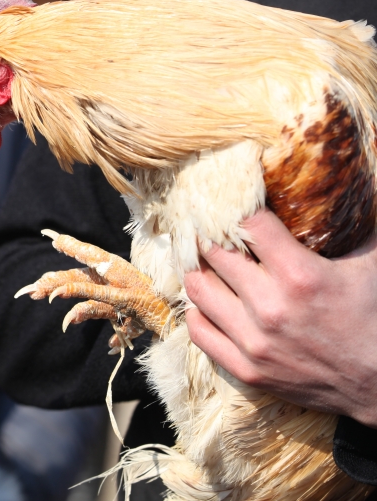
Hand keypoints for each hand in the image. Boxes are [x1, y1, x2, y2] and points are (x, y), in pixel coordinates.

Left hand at [185, 209, 376, 426]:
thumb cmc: (374, 319)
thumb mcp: (369, 265)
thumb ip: (350, 227)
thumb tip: (340, 186)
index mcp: (300, 276)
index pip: (245, 222)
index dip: (231, 203)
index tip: (224, 195)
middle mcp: (271, 308)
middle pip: (210, 252)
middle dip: (206, 232)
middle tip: (203, 222)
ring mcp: (254, 341)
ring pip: (197, 288)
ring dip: (197, 269)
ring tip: (203, 258)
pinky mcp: (245, 369)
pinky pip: (197, 329)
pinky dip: (197, 310)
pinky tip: (209, 298)